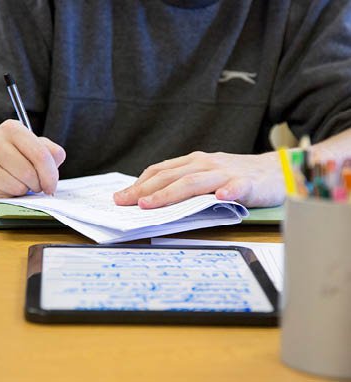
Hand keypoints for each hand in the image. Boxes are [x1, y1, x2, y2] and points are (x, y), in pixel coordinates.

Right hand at [0, 119, 65, 196]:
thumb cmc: (14, 153)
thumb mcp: (35, 145)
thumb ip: (51, 153)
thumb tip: (54, 170)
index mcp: (13, 129)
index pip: (41, 155)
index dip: (51, 175)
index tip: (51, 186)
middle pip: (28, 173)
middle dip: (37, 184)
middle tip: (35, 184)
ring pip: (16, 187)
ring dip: (23, 190)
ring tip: (19, 183)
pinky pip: (1, 195)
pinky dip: (8, 196)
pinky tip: (5, 187)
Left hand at [114, 151, 284, 207]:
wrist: (276, 170)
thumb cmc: (237, 174)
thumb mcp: (206, 174)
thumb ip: (185, 182)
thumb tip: (155, 196)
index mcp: (194, 162)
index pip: (161, 171)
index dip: (140, 183)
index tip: (122, 196)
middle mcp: (206, 164)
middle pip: (172, 176)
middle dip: (145, 190)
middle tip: (124, 202)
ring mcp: (226, 172)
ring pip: (196, 182)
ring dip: (172, 193)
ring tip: (152, 203)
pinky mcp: (248, 182)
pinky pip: (238, 186)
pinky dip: (230, 191)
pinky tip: (222, 197)